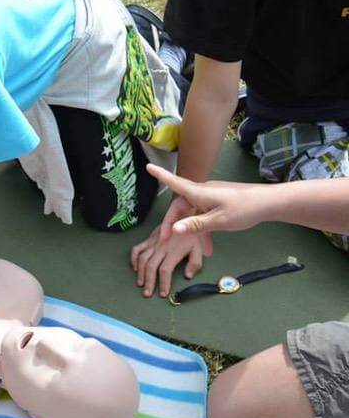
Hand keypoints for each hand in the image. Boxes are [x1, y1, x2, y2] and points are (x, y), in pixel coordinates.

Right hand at [130, 225, 211, 297]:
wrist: (185, 215)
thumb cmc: (192, 233)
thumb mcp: (199, 248)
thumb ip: (195, 263)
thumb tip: (188, 275)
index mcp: (174, 251)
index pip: (165, 270)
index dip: (163, 283)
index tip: (163, 293)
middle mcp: (161, 247)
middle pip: (151, 267)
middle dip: (149, 282)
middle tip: (147, 293)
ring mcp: (153, 243)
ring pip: (142, 259)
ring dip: (140, 273)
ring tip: (141, 283)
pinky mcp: (149, 239)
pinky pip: (137, 249)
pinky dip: (133, 258)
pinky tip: (134, 267)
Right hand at [147, 164, 265, 237]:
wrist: (269, 203)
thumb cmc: (244, 208)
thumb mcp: (219, 221)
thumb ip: (195, 225)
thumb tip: (174, 230)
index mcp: (199, 193)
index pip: (175, 183)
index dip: (161, 175)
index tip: (147, 167)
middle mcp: (202, 192)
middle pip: (180, 206)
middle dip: (173, 223)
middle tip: (165, 241)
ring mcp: (210, 197)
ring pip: (193, 213)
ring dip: (192, 230)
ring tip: (197, 250)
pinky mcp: (219, 202)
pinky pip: (204, 215)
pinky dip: (204, 228)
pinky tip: (210, 246)